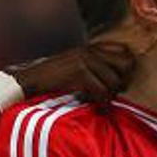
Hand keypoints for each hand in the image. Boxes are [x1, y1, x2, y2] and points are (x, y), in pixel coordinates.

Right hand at [9, 41, 134, 102]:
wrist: (30, 80)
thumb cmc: (51, 78)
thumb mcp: (73, 64)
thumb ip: (92, 66)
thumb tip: (114, 79)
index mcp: (90, 48)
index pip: (124, 50)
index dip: (127, 67)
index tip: (120, 80)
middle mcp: (91, 51)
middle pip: (126, 64)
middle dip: (123, 81)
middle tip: (114, 92)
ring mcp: (86, 61)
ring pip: (115, 81)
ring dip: (111, 95)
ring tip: (102, 102)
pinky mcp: (80, 74)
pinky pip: (102, 92)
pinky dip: (102, 103)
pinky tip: (98, 108)